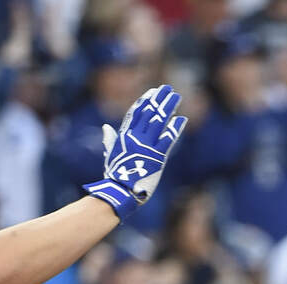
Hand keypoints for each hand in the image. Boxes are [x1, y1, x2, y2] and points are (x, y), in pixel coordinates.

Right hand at [83, 84, 187, 219]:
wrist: (119, 192)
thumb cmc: (114, 177)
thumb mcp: (110, 155)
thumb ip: (109, 140)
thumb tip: (105, 127)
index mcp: (124, 137)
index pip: (135, 113)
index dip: (144, 101)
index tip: (152, 92)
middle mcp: (135, 138)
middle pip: (148, 113)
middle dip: (158, 99)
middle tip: (167, 88)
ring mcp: (146, 146)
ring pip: (159, 121)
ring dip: (168, 107)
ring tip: (176, 97)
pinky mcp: (157, 157)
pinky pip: (168, 139)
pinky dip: (174, 128)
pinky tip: (181, 119)